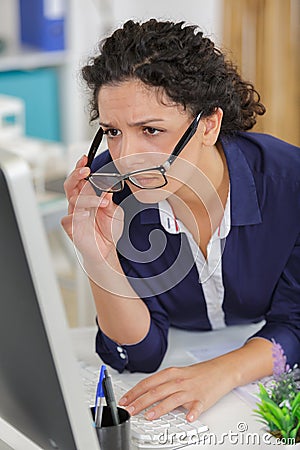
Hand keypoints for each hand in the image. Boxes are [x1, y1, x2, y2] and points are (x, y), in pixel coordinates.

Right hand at [61, 155, 123, 262]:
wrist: (106, 250)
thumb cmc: (108, 230)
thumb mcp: (114, 210)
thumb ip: (110, 197)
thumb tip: (108, 186)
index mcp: (87, 197)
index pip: (80, 179)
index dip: (80, 168)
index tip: (85, 159)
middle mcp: (78, 204)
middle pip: (70, 185)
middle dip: (76, 175)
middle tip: (85, 171)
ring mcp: (74, 215)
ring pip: (73, 200)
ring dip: (89, 199)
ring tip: (103, 203)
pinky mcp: (70, 227)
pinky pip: (68, 218)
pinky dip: (77, 214)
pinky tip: (86, 214)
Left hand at [119, 359, 235, 421]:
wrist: (221, 370)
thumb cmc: (199, 373)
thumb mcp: (178, 374)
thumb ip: (163, 383)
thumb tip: (146, 394)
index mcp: (171, 374)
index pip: (148, 383)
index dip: (134, 392)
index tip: (124, 400)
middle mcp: (179, 381)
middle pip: (156, 391)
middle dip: (140, 402)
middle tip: (129, 410)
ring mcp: (190, 390)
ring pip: (172, 399)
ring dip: (159, 409)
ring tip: (149, 416)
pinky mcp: (203, 399)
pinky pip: (196, 407)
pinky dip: (192, 413)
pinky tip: (187, 419)